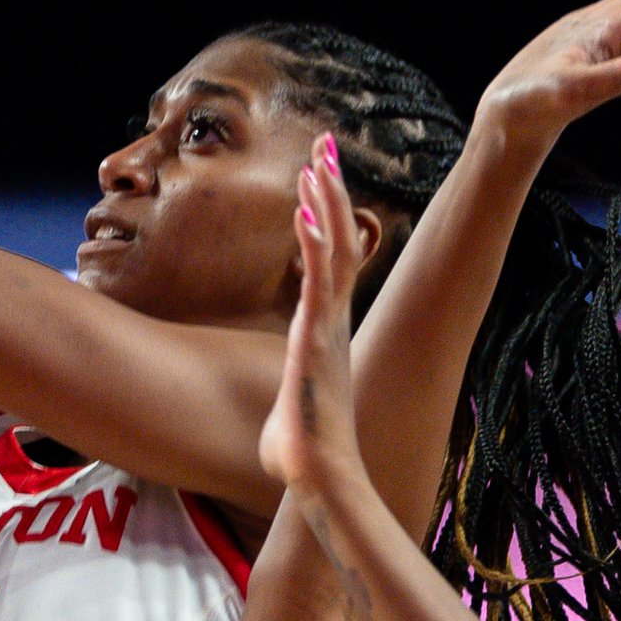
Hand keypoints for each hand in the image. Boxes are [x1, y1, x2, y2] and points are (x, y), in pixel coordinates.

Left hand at [258, 137, 367, 496]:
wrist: (319, 477)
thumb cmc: (300, 453)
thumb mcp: (289, 408)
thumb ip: (286, 399)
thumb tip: (278, 422)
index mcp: (327, 329)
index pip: (335, 259)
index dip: (330, 215)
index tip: (320, 175)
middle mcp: (333, 320)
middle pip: (342, 239)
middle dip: (331, 189)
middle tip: (325, 143)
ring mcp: (328, 327)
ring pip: (335, 251)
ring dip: (326, 203)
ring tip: (317, 158)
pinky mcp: (316, 339)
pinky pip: (318, 281)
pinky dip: (315, 243)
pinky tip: (305, 209)